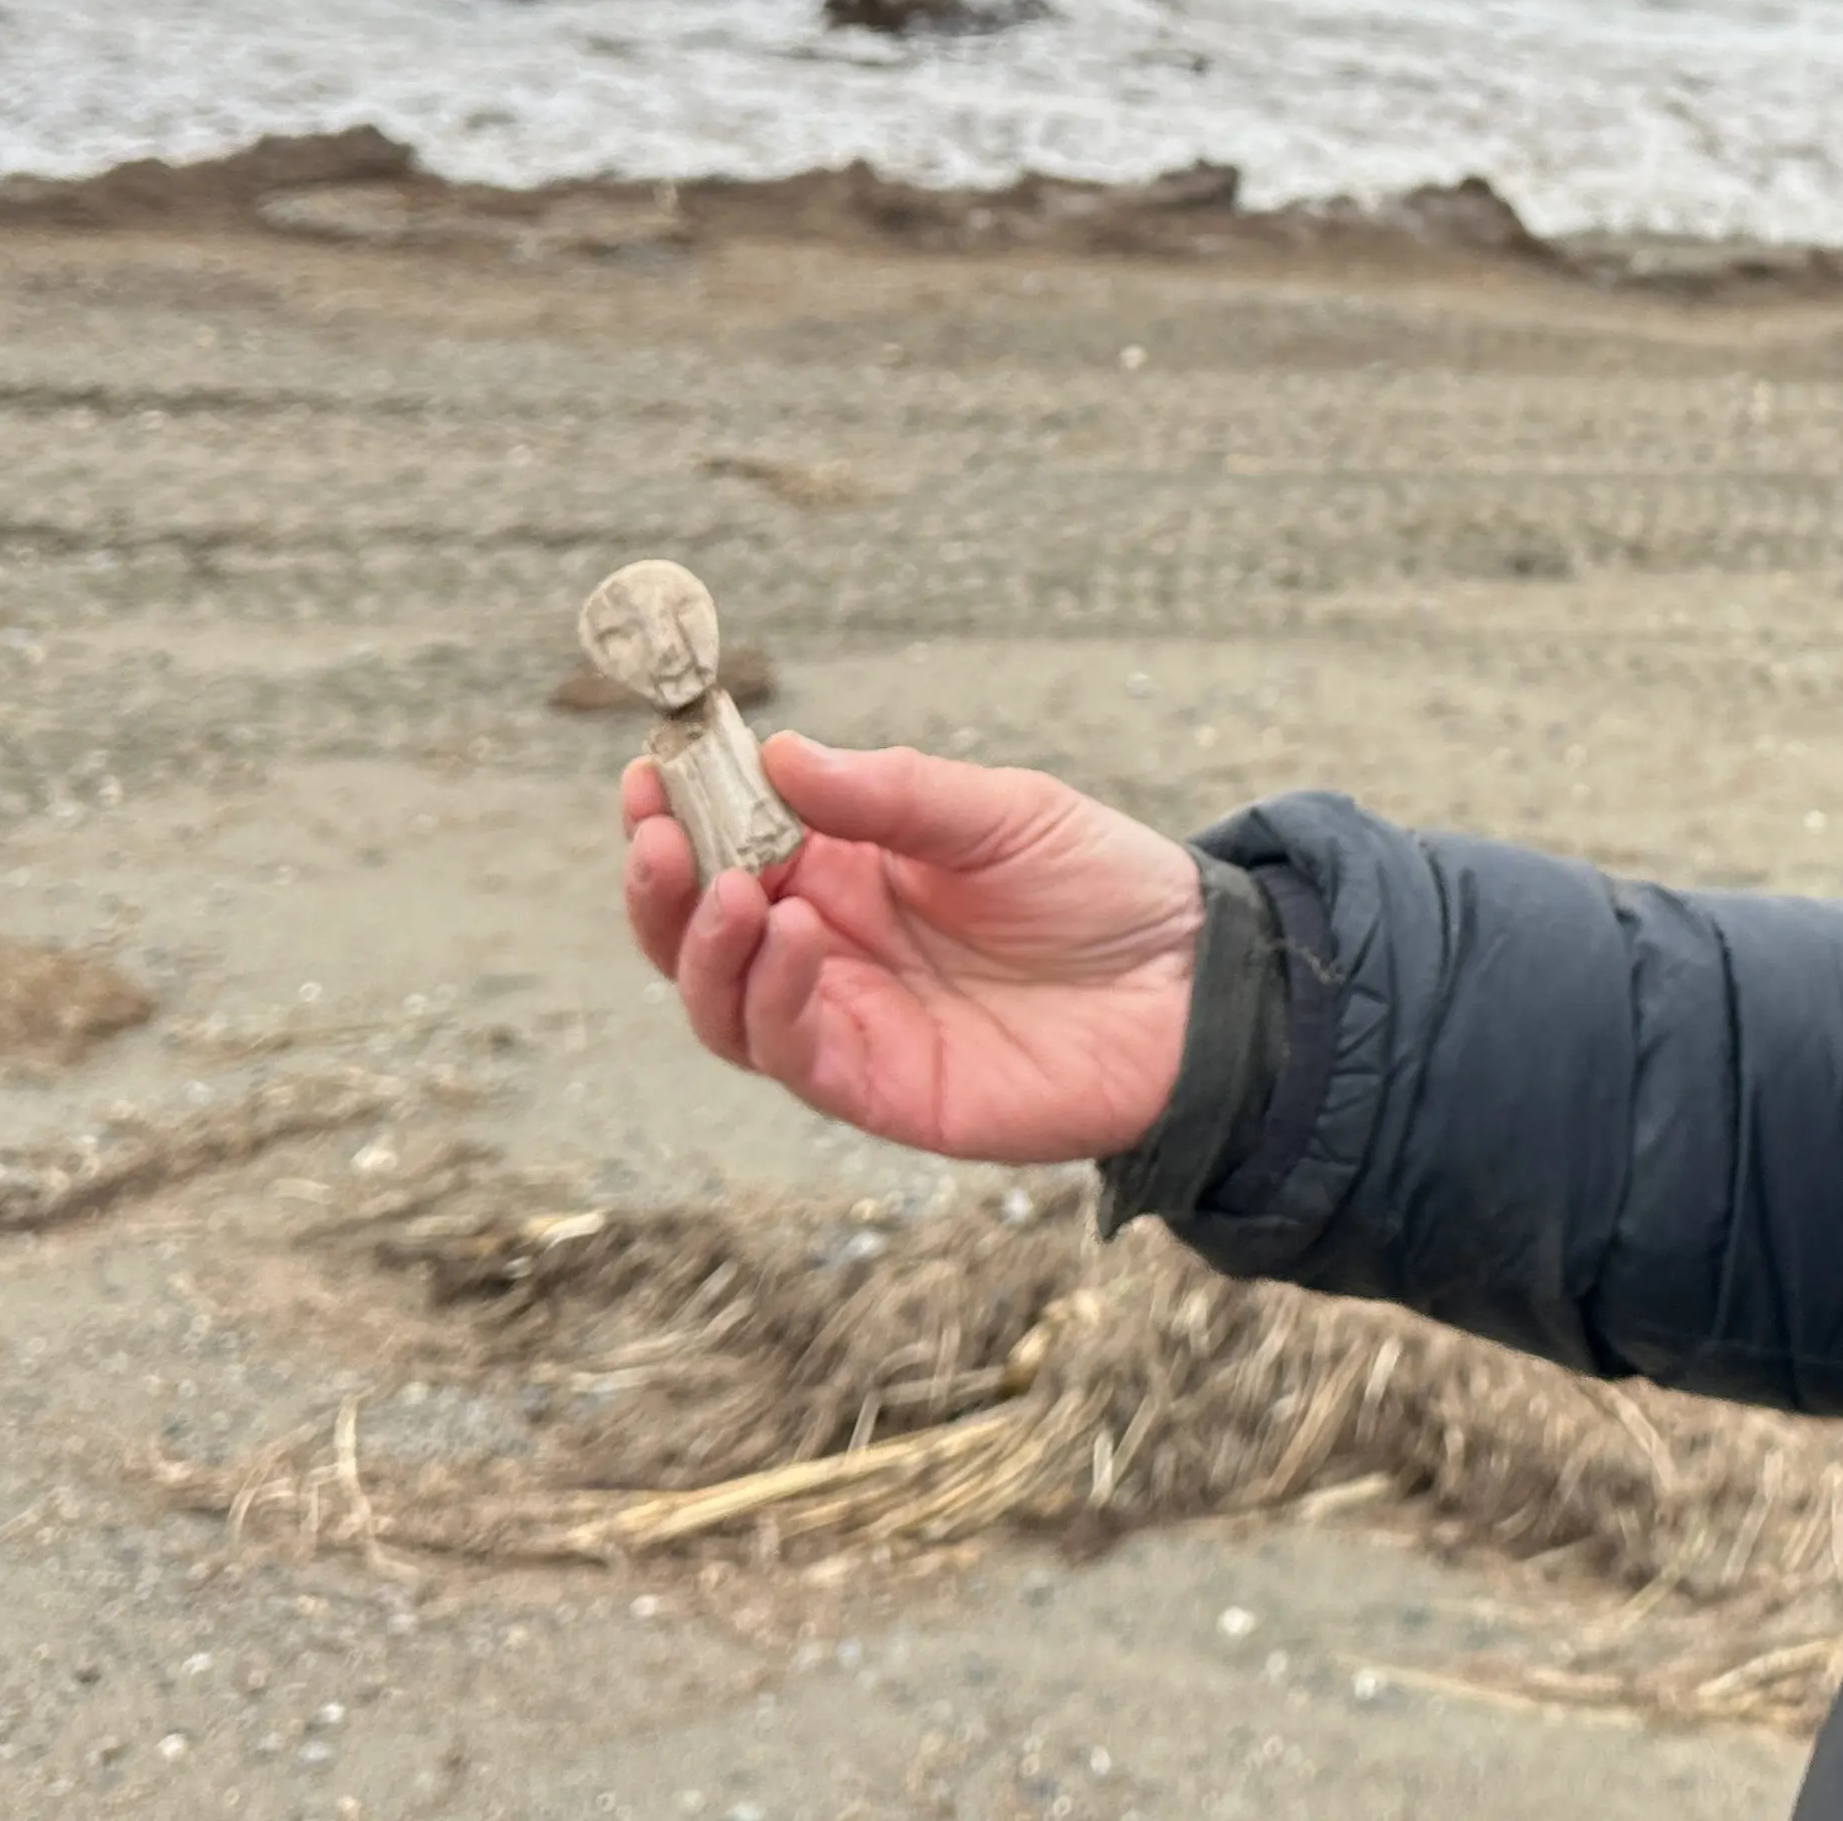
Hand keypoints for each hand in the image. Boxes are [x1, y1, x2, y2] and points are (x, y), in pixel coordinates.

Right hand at [620, 735, 1205, 1164]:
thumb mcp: (1001, 812)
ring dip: (703, 945)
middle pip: (701, 931)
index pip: (730, 846)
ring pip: (724, 1002)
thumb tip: (780, 755)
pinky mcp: (882, 1087)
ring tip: (732, 886)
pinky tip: (790, 933)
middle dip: (661, 884)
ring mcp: (850, 1022)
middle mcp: (830, 949)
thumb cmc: (1103, 888)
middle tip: (654, 832)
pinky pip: (793, 1052)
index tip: (646, 770)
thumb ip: (894, 792)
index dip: (679, 813)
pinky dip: (773, 997)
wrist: (1195, 984)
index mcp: (848, 871)